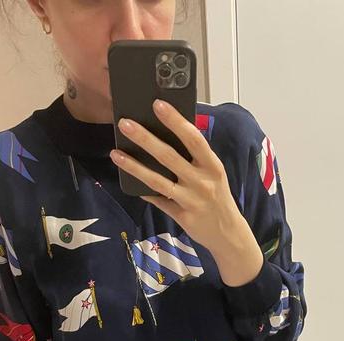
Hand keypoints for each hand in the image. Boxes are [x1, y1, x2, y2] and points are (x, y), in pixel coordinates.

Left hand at [110, 99, 244, 255]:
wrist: (228, 233)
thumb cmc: (218, 197)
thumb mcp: (214, 174)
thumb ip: (197, 157)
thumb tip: (169, 135)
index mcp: (212, 166)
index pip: (193, 138)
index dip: (175, 121)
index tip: (157, 104)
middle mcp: (202, 182)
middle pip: (169, 157)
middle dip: (145, 138)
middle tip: (125, 123)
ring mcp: (191, 200)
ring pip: (158, 181)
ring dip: (134, 166)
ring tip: (116, 153)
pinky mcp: (182, 216)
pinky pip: (158, 200)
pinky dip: (143, 190)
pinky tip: (128, 181)